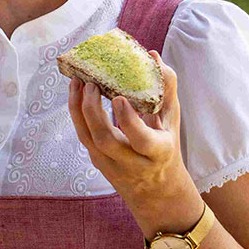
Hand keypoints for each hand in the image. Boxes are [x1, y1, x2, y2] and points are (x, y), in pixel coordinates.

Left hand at [68, 52, 196, 223]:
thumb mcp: (173, 121)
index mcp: (158, 153)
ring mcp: (111, 165)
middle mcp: (133, 163)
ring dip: (78, 109)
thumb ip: (166, 88)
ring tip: (77, 82)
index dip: (128, 121)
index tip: (118, 98)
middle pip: (106, 141)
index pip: (141, 140)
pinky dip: (77, 113)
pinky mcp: (97, 161)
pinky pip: (83, 136)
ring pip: (88, 139)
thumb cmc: (166, 147)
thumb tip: (152, 55)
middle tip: (90, 83)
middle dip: (93, 111)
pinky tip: (76, 92)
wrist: (156, 192)